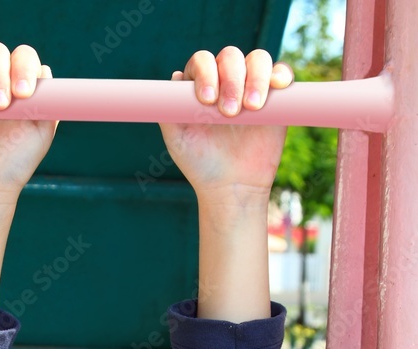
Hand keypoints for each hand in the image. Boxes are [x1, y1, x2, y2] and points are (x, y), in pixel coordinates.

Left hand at [158, 47, 292, 203]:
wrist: (233, 188)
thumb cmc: (201, 165)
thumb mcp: (178, 141)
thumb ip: (169, 112)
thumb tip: (176, 76)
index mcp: (201, 86)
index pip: (202, 61)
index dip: (205, 73)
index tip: (206, 101)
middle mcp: (226, 81)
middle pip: (231, 57)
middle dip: (231, 80)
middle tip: (229, 113)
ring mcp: (252, 87)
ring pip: (258, 60)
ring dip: (256, 77)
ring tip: (251, 108)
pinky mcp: (277, 99)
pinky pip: (283, 73)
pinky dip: (281, 74)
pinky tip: (277, 86)